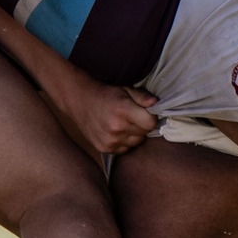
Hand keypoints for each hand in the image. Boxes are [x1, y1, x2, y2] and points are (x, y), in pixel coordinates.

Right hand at [44, 71, 158, 155]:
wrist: (80, 101)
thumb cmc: (106, 94)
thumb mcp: (125, 89)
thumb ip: (143, 97)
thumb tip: (157, 103)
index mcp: (122, 110)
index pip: (151, 123)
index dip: (150, 117)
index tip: (144, 112)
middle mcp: (116, 128)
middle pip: (144, 133)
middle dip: (142, 125)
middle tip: (131, 116)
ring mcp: (110, 140)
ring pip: (136, 142)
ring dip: (133, 134)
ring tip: (122, 123)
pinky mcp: (105, 148)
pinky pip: (125, 149)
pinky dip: (124, 141)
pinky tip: (116, 131)